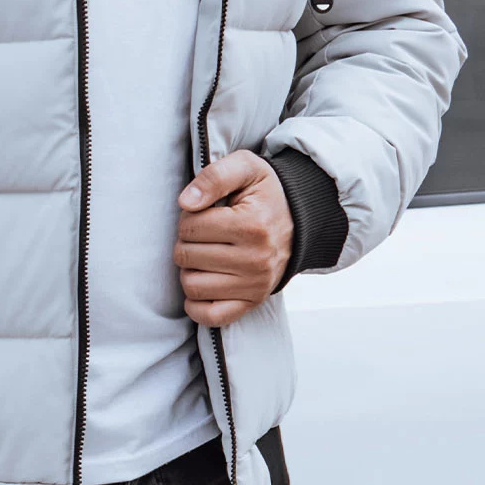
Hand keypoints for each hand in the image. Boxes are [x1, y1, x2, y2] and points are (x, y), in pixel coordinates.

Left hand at [174, 149, 292, 327]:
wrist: (299, 220)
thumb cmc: (265, 194)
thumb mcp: (246, 168)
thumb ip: (214, 176)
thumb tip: (185, 203)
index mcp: (251, 225)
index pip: (190, 227)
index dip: (188, 218)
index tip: (205, 214)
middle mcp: (255, 260)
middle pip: (186, 257)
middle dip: (187, 242)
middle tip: (205, 235)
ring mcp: (254, 285)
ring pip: (192, 286)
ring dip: (189, 270)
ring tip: (205, 255)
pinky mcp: (252, 302)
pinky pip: (210, 316)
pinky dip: (196, 305)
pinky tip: (202, 284)